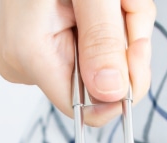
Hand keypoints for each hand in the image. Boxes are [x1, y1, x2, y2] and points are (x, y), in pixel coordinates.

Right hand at [0, 0, 155, 126]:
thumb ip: (102, 40)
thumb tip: (111, 92)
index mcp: (29, 54)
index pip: (84, 109)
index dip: (119, 90)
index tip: (138, 51)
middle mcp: (29, 62)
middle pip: (101, 82)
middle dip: (125, 42)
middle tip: (123, 2)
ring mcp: (40, 53)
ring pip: (107, 62)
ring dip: (125, 25)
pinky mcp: (54, 42)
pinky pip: (101, 47)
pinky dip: (118, 20)